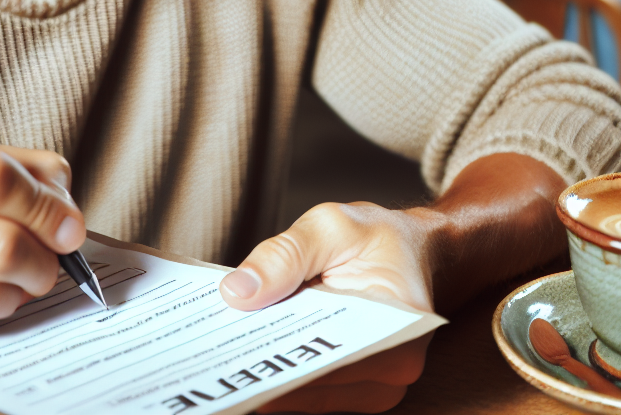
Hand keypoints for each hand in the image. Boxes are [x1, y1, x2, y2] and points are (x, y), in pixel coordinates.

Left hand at [215, 154, 568, 414]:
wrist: (410, 250)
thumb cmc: (377, 237)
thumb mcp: (331, 225)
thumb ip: (284, 254)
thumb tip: (238, 292)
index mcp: (401, 326)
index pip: (332, 359)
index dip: (279, 364)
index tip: (231, 366)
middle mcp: (395, 368)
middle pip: (316, 385)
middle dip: (264, 372)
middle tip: (210, 365)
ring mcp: (377, 386)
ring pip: (309, 396)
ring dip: (267, 378)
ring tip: (217, 363)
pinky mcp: (357, 390)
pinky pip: (312, 393)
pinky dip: (278, 376)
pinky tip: (242, 360)